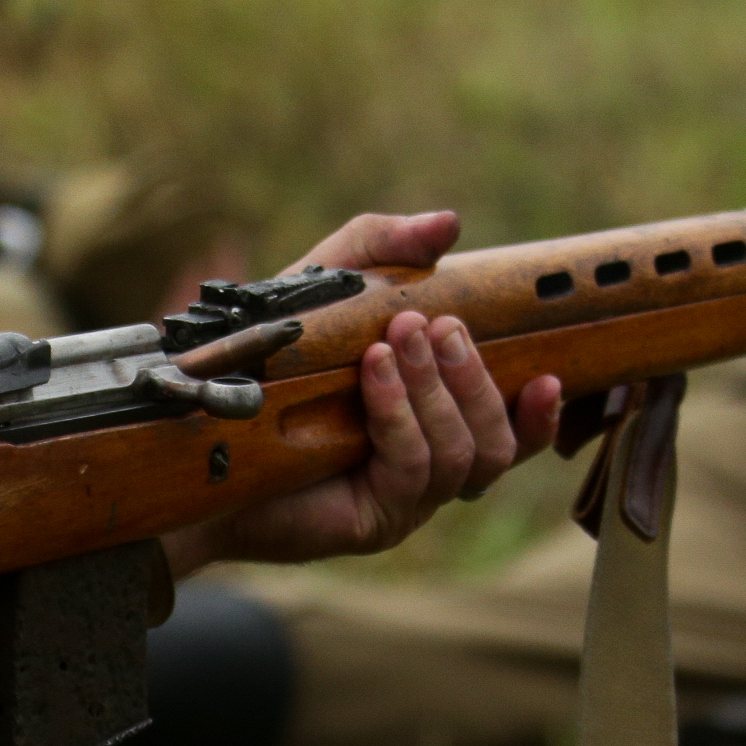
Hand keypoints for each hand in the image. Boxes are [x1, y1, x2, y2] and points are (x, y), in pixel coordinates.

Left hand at [163, 210, 562, 571]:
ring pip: (465, 456)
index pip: (511, 431)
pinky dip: (400, 413)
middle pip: (495, 443)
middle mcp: (428, 469)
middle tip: (440, 325)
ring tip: (401, 340)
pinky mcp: (372, 520)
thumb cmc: (267, 365)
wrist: (195, 437)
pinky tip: (374, 373)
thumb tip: (448, 226)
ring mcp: (404, 501)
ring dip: (440, 391)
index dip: (541, 413)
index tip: (550, 373)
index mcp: (434, 424)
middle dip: (474, 377)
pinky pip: (412, 468)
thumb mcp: (326, 289)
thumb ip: (383, 250)